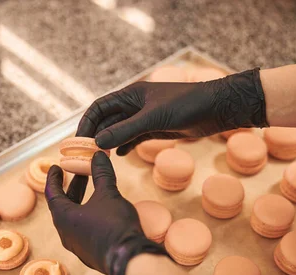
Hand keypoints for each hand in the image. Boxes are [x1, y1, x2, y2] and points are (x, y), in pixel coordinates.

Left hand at [45, 152, 164, 274]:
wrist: (129, 260)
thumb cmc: (114, 225)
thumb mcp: (108, 195)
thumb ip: (101, 174)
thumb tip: (97, 155)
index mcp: (64, 218)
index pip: (52, 194)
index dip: (53, 178)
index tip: (55, 168)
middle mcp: (66, 234)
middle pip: (63, 206)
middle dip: (72, 188)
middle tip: (79, 173)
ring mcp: (78, 246)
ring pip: (74, 219)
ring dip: (81, 202)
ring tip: (93, 189)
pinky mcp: (90, 254)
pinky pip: (83, 230)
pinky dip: (88, 216)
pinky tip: (102, 211)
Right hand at [76, 68, 267, 154]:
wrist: (216, 108)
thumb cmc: (186, 105)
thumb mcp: (152, 118)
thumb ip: (125, 130)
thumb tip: (98, 142)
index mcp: (130, 94)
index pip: (99, 107)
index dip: (87, 122)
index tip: (79, 141)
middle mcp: (134, 105)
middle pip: (107, 120)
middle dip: (96, 136)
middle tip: (86, 155)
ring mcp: (145, 117)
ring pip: (119, 131)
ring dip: (109, 143)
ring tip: (99, 158)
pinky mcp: (156, 128)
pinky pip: (133, 137)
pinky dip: (125, 146)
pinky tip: (120, 156)